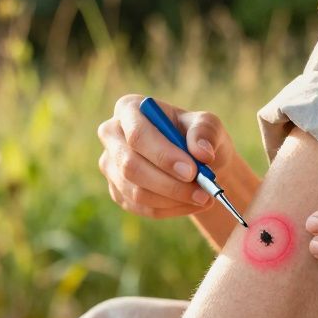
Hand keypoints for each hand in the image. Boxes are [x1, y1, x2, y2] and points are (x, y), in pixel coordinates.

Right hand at [97, 94, 240, 218]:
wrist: (193, 161)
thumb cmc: (196, 136)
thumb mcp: (208, 124)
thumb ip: (205, 132)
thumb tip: (202, 153)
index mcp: (129, 109)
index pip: (137, 135)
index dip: (163, 155)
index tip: (192, 171)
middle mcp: (111, 135)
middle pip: (131, 166)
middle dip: (169, 184)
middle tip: (202, 192)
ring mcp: (110, 165)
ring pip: (135, 191)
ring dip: (173, 199)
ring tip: (203, 198)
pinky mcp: (116, 190)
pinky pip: (139, 208)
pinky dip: (169, 209)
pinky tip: (191, 204)